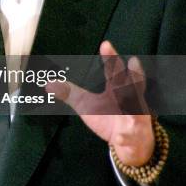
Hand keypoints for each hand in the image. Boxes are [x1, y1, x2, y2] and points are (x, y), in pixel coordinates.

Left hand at [46, 41, 154, 165]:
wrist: (128, 141)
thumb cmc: (108, 117)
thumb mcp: (86, 104)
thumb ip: (70, 93)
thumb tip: (48, 84)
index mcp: (116, 88)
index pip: (113, 70)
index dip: (110, 57)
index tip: (105, 44)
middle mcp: (129, 99)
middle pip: (131, 85)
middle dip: (132, 74)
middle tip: (133, 60)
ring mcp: (134, 117)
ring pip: (137, 109)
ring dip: (134, 103)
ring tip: (129, 97)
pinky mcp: (134, 135)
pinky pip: (130, 136)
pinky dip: (126, 137)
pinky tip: (119, 138)